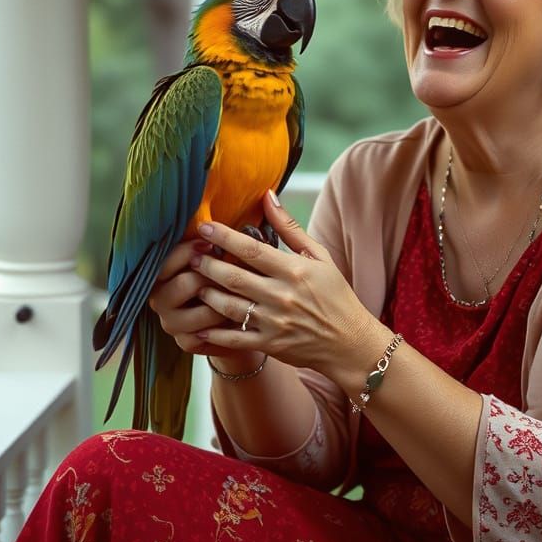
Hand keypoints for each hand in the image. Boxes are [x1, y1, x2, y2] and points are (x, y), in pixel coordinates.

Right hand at [149, 240, 254, 371]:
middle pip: (180, 284)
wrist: (234, 316)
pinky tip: (237, 316)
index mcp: (162, 274)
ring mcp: (171, 323)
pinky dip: (223, 323)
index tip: (209, 244)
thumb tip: (246, 209)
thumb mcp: (217, 256)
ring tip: (240, 293)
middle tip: (230, 269)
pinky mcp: (186, 342)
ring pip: (197, 309)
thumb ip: (213, 240)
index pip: (164, 261)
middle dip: (208, 275)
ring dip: (221, 300)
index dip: (186, 251)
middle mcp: (160, 298)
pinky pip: (205, 333)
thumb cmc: (226, 278)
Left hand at [189, 191, 377, 381]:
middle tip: (191, 255)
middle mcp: (281, 296)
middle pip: (234, 277)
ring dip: (207, 293)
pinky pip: (234, 339)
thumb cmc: (335, 294)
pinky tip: (199, 324)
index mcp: (294, 271)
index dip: (224, 237)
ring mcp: (274, 323)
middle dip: (207, 264)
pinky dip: (214, 333)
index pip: (252, 250)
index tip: (204, 226)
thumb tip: (268, 195)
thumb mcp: (319, 256)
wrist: (349, 342)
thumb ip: (290, 228)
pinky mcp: (269, 345)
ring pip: (229, 307)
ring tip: (195, 283)